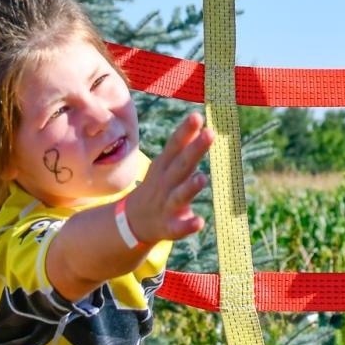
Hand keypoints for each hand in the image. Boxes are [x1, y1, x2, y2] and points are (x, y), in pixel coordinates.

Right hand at [125, 112, 211, 243]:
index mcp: (165, 166)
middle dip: (195, 150)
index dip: (186, 131)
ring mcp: (166, 205)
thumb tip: (198, 116)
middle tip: (210, 134)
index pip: (175, 146)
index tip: (197, 116)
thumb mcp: (166, 164)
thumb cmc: (159, 186)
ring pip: (179, 195)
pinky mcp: (169, 227)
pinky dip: (188, 225)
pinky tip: (199, 222)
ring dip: (190, 187)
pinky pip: (179, 227)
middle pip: (181, 165)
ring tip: (203, 177)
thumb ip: (182, 144)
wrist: (134, 222)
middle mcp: (165, 183)